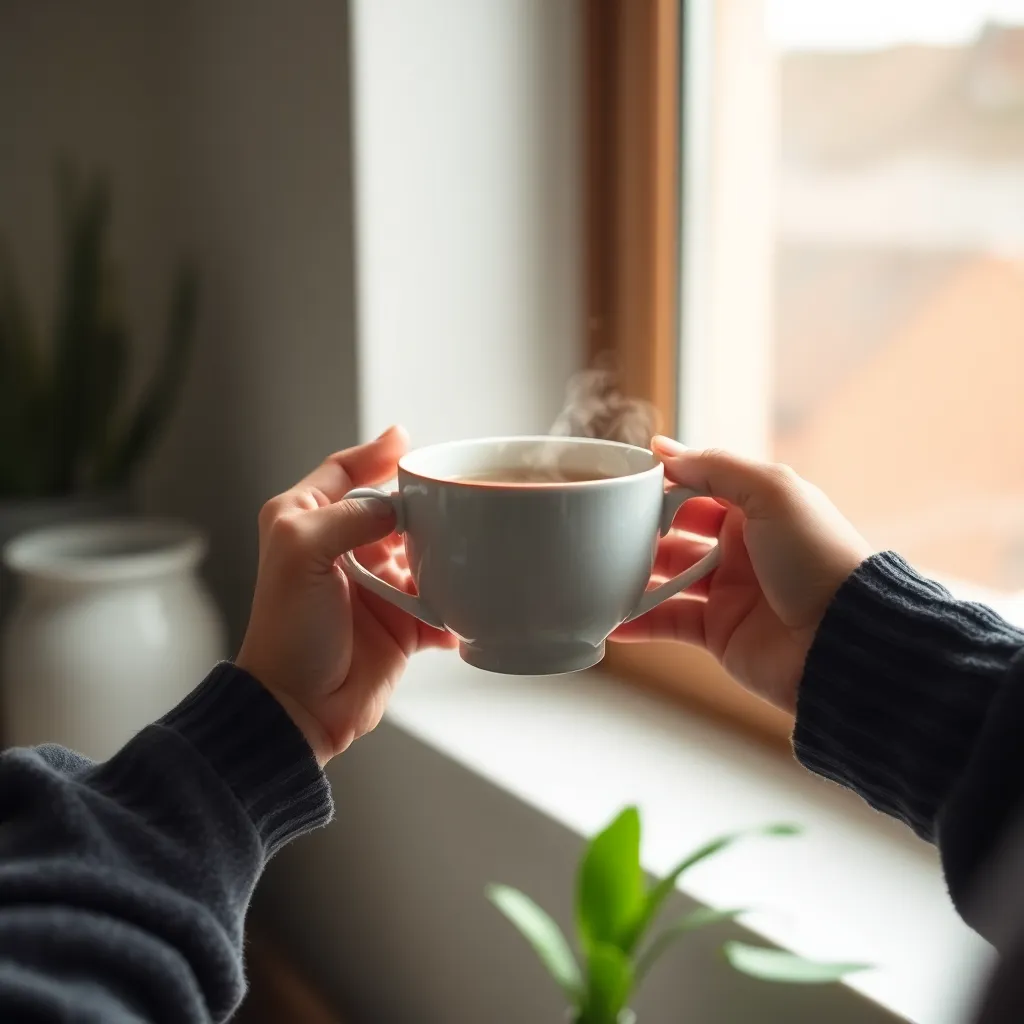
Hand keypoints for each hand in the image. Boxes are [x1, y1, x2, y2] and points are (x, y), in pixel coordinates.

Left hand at [236, 426, 456, 764]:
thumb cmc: (287, 632)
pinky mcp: (403, 624)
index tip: (409, 442)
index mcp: (309, 523)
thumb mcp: (303, 554)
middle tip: (456, 498)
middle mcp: (344, 549)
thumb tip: (399, 502)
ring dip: (447, 552)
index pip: (344, 472)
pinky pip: (440, 605)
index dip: (375, 455)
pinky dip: (457, 605)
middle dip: (425, 505)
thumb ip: (349, 517)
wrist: (300, 709)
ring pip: (425, 553)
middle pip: (395, 510)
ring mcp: (377, 587)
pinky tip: (469, 601)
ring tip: (470, 548)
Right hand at [611, 436, 871, 713]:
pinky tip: (609, 618)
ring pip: (666, 578)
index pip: (698, 487)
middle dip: (642, 530)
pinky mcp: (719, 632)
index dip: (664, 485)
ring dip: (633, 575)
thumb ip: (716, 466)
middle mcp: (741, 547)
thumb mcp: (771, 492)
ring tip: (597, 571)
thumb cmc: (818, 557)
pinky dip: (638, 623)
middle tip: (605, 530)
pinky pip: (669, 623)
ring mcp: (728, 591)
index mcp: (757, 508)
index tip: (625, 485)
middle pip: (675, 532)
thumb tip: (664, 449)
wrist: (843, 639)